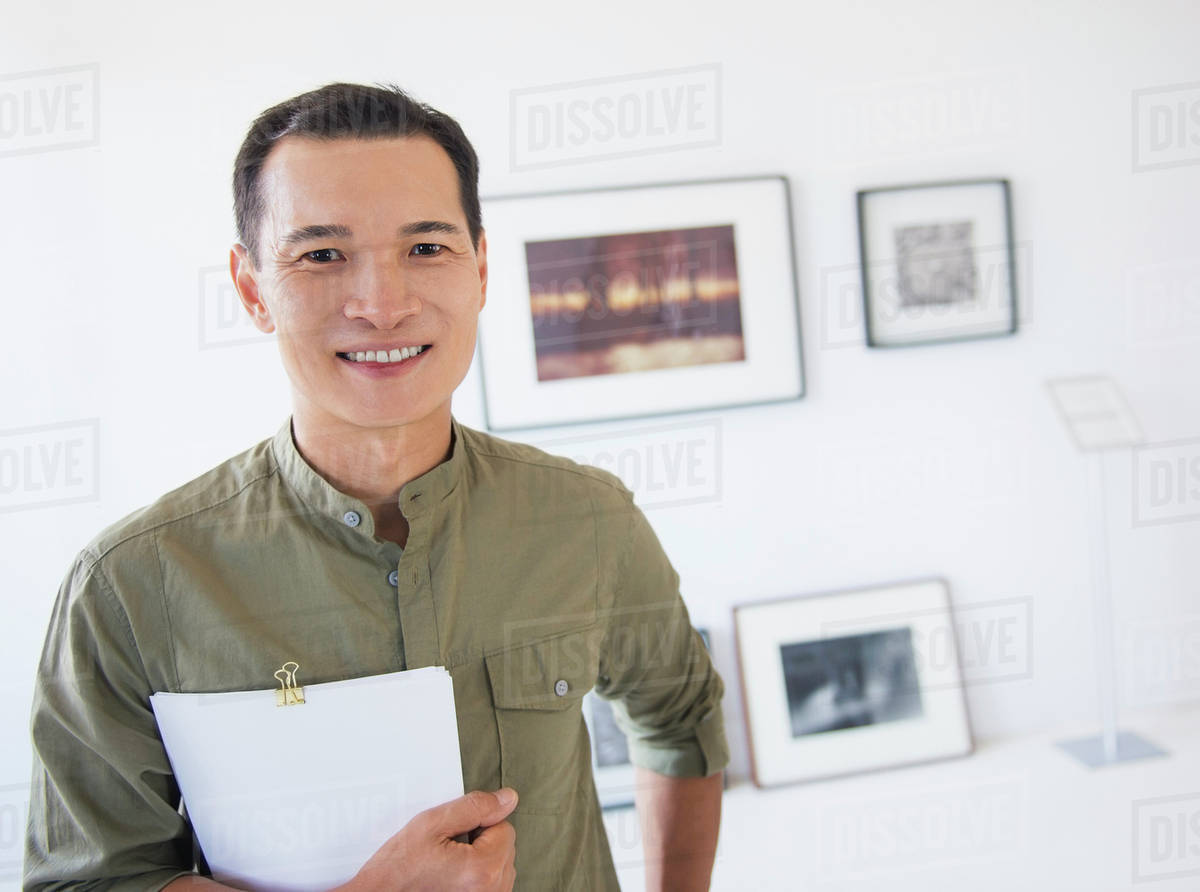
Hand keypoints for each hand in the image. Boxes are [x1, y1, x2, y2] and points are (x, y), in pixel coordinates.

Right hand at [341, 788, 518, 890]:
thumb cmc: (399, 870)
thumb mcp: (431, 825)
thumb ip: (474, 807)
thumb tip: (507, 798)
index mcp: (483, 869)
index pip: (505, 827)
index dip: (478, 823)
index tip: (454, 834)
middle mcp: (492, 890)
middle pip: (505, 848)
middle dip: (481, 842)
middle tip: (446, 850)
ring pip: (500, 867)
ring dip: (480, 861)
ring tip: (447, 866)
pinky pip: (493, 885)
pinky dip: (478, 878)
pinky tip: (453, 879)